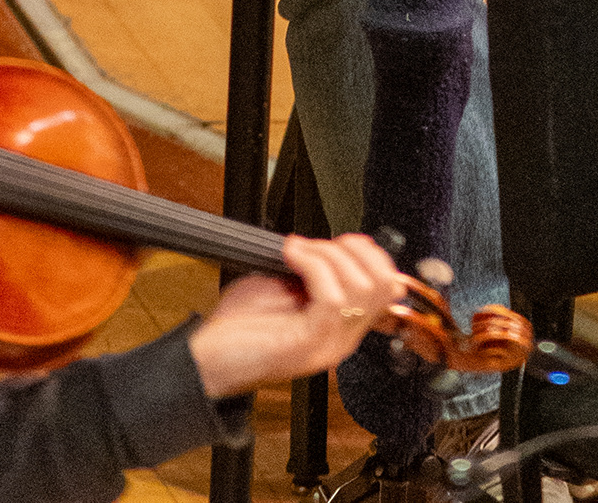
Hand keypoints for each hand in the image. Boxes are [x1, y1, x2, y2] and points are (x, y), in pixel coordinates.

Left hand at [188, 233, 406, 399]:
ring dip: (327, 254)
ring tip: (298, 250)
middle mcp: (342, 339)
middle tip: (317, 245)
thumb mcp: (288, 287)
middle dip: (352, 250)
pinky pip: (331, 297)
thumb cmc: (242, 325)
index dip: (371, 254)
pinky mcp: (309, 344)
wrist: (209, 357)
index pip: (388, 286)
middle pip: (383, 284)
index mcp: (341, 325)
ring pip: (359, 288)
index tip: (341, 240)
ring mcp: (328, 344)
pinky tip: (292, 256)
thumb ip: (318, 272)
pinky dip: (313, 264)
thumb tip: (336, 246)